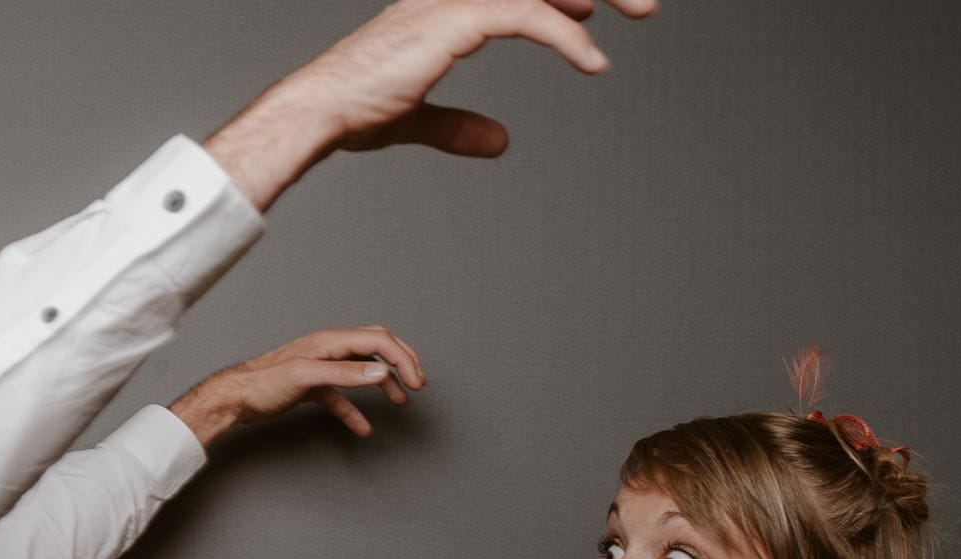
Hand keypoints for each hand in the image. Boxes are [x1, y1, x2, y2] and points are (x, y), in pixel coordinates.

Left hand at [169, 326, 425, 448]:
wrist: (233, 399)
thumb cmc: (262, 383)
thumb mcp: (306, 376)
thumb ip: (345, 373)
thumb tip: (381, 372)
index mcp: (330, 342)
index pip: (378, 341)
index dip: (402, 359)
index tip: (416, 382)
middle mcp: (328, 350)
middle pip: (375, 348)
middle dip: (400, 362)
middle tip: (418, 382)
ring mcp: (321, 368)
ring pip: (362, 371)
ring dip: (383, 384)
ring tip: (400, 400)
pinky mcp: (311, 387)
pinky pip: (341, 397)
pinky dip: (355, 410)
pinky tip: (363, 427)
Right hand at [207, 0, 656, 209]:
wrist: (318, 110)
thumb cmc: (351, 111)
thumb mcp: (416, 119)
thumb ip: (457, 126)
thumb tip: (501, 142)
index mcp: (443, 4)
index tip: (596, 7)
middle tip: (643, 4)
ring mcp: (453, 1)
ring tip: (642, 11)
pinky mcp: (455, 20)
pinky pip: (527, 16)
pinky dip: (566, 37)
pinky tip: (592, 60)